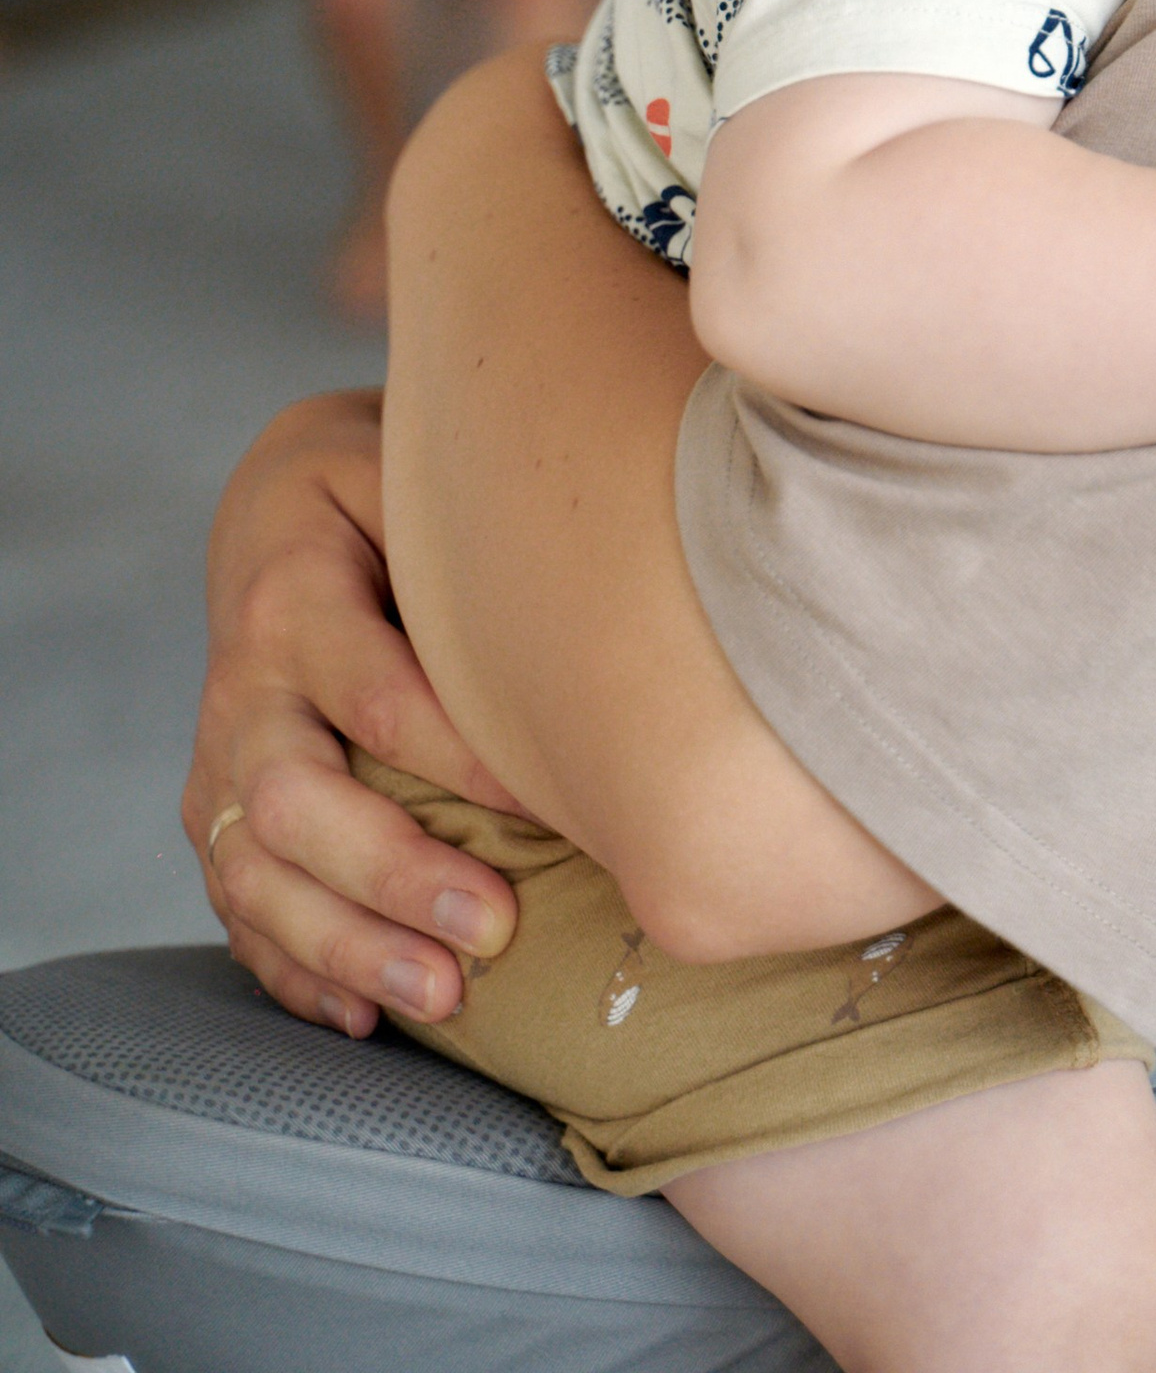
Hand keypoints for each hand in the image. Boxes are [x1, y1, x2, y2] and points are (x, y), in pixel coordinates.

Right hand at [183, 394, 519, 1033]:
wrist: (275, 512)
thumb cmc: (378, 495)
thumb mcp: (413, 479)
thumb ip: (476, 543)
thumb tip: (603, 609)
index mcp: (294, 599)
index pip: (376, 695)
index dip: (461, 758)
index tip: (555, 805)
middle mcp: (243, 692)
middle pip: (293, 801)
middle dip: (392, 875)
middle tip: (493, 929)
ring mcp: (216, 764)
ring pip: (253, 874)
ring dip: (347, 944)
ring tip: (446, 994)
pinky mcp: (212, 818)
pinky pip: (238, 909)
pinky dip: (296, 970)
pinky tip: (368, 1016)